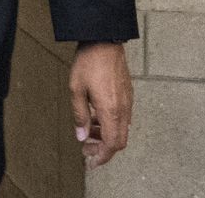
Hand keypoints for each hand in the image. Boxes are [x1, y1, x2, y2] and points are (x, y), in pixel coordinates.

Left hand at [69, 41, 132, 167]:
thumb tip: (82, 135)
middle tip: (87, 149)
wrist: (104, 42)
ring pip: (121, 130)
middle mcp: (123, 110)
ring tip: (88, 131)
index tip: (91, 162)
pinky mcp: (128, 95)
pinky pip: (122, 118)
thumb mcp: (76, 90)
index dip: (102, 157)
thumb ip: (80, 115)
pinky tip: (96, 117)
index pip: (112, 144)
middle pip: (119, 141)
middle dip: (104, 149)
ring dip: (106, 136)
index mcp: (112, 111)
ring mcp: (128, 102)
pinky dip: (110, 124)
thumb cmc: (88, 63)